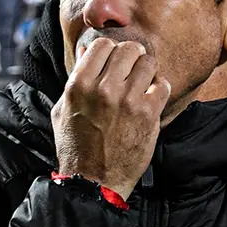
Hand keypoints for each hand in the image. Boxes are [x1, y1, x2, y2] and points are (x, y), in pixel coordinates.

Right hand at [51, 38, 170, 200]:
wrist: (93, 181)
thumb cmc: (75, 146)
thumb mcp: (63, 110)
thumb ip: (75, 79)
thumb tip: (86, 52)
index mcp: (78, 85)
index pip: (102, 45)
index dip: (108, 50)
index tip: (111, 61)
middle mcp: (103, 89)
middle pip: (128, 49)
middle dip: (130, 57)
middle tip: (129, 70)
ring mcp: (128, 101)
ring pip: (148, 63)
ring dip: (146, 71)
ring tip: (141, 83)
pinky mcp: (148, 115)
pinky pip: (163, 84)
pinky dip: (158, 89)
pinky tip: (150, 98)